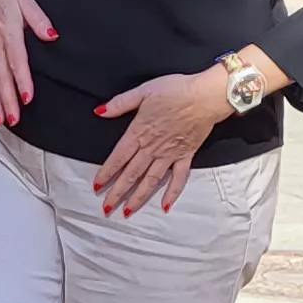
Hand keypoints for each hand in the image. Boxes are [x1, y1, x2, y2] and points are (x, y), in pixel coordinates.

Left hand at [93, 67, 231, 215]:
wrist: (206, 96)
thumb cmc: (177, 90)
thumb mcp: (144, 91)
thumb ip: (121, 103)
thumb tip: (100, 111)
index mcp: (139, 132)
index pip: (118, 157)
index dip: (106, 172)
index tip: (97, 185)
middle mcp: (152, 148)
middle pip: (131, 174)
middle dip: (117, 192)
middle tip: (107, 207)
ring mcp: (169, 155)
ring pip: (150, 181)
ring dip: (138, 197)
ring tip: (127, 211)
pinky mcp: (185, 156)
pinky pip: (178, 179)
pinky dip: (171, 193)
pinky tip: (165, 206)